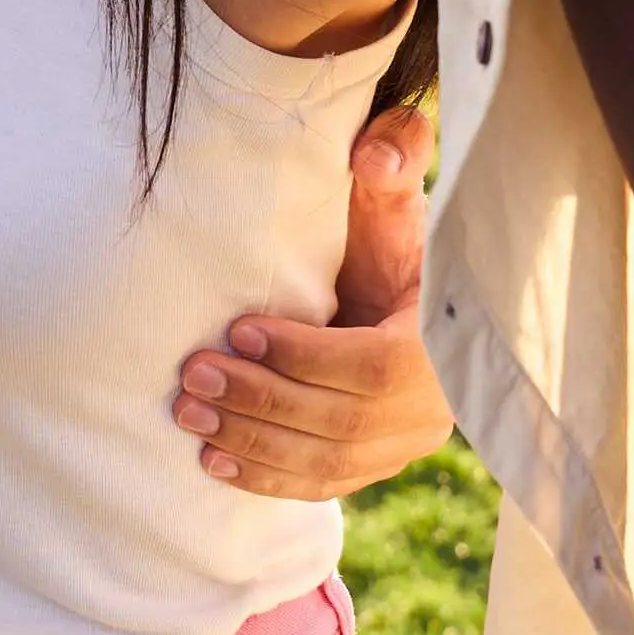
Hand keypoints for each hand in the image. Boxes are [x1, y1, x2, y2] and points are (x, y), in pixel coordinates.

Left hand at [170, 109, 449, 498]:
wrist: (411, 299)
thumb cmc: (395, 244)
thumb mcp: (395, 203)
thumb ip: (391, 165)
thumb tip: (376, 150)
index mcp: (446, 342)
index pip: (374, 366)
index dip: (305, 355)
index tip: (239, 327)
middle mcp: (436, 406)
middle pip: (341, 422)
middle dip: (260, 401)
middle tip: (193, 374)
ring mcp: (407, 444)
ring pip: (327, 462)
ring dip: (250, 443)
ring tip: (187, 415)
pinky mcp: (377, 464)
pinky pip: (322, 483)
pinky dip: (266, 479)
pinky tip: (212, 461)